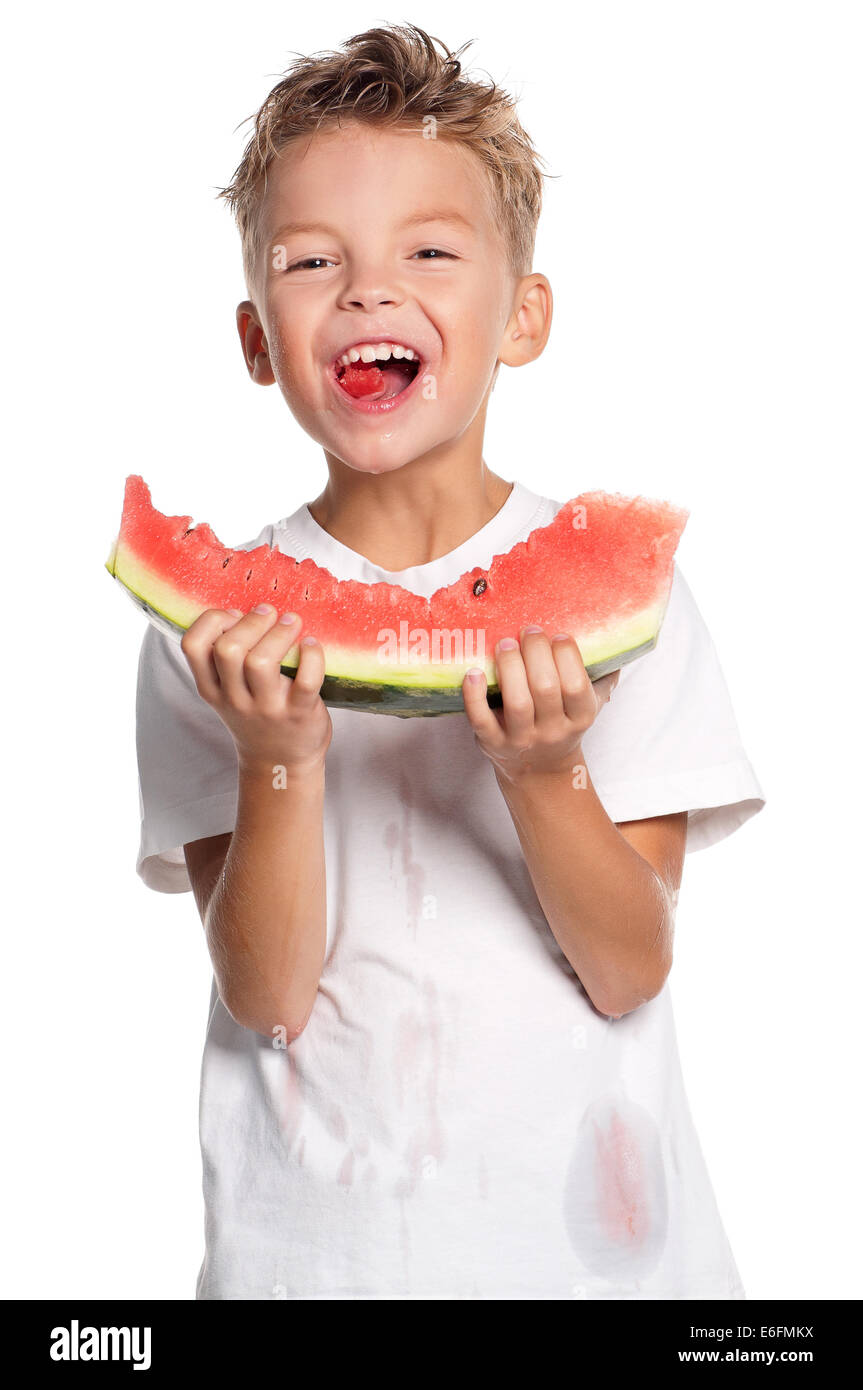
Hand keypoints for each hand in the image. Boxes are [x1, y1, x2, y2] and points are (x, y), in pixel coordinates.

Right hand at [180, 605, 331, 772]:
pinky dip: (312, 656)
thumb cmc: (257, 716)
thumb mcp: (228, 693)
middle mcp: (234, 699)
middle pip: (227, 649)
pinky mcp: (299, 714)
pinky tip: (311, 646)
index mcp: (212, 688)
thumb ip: (226, 660)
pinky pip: (307, 680)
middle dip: (251, 622)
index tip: (234, 615)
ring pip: (261, 662)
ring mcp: (266, 708)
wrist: (281, 764)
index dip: (212, 620)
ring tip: (292, 624)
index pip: (192, 646)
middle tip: (270, 614)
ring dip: (279, 634)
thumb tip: (245, 609)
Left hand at [461, 626, 618, 783]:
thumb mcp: (588, 706)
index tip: (556, 635)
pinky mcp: (493, 743)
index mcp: (580, 717)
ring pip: (517, 702)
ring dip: (510, 667)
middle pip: (545, 688)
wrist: (539, 770)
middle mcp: (553, 731)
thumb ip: (601, 677)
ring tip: (505, 643)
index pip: (576, 685)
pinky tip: (473, 673)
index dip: (566, 655)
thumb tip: (615, 642)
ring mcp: (522, 739)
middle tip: (528, 631)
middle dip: (536, 652)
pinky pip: (481, 720)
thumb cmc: (562, 724)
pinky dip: (474, 696)